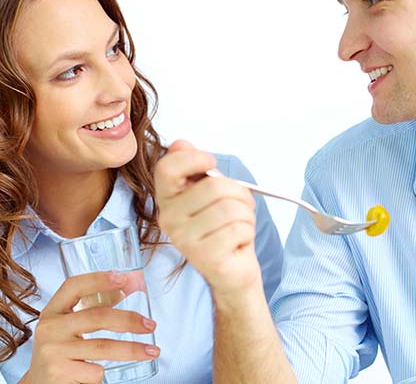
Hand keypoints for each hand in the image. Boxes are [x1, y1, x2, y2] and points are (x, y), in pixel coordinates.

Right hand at [20, 271, 158, 383]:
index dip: (98, 279)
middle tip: (151, 325)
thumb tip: (127, 288)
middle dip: (129, 320)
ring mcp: (53, 351)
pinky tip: (104, 374)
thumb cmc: (60, 351)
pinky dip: (105, 373)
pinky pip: (96, 371)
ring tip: (152, 352)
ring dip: (133, 349)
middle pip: (97, 317)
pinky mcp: (59, 373)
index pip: (73, 286)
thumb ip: (92, 310)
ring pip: (103, 346)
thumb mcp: (68, 327)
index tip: (123, 278)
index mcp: (52, 312)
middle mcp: (50, 329)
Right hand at [155, 140, 262, 298]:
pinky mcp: (204, 257)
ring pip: (230, 208)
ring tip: (240, 226)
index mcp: (167, 199)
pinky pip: (238, 229)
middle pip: (213, 187)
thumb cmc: (223, 229)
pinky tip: (238, 242)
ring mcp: (184, 240)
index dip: (194, 158)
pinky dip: (248, 233)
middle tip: (241, 206)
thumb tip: (180, 144)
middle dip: (239, 194)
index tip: (211, 162)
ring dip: (246, 215)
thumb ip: (195, 168)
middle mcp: (169, 219)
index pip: (167, 168)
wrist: (233, 271)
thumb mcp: (210, 193)